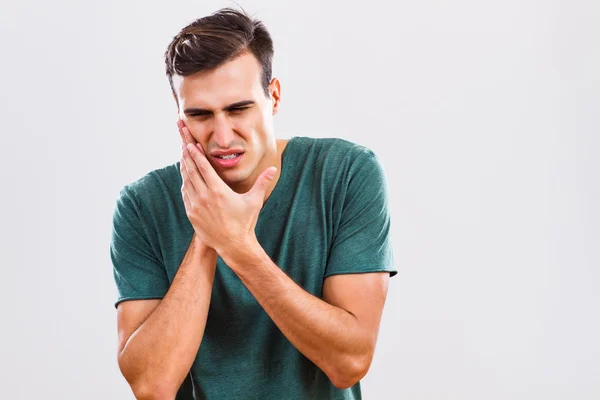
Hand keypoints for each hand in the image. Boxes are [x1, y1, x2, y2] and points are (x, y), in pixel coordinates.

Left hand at [177, 120, 276, 255]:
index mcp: (218, 191)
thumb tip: (273, 169)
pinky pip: (186, 195)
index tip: (191, 144)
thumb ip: (262, 183)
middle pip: (192, 172)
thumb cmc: (245, 222)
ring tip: (183, 158)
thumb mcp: (254, 201)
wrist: (233, 245)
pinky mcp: (192, 215)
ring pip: (186, 183)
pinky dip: (185, 185)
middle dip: (187, 157)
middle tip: (183, 144)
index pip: (204, 167)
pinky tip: (185, 179)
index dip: (196, 154)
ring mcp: (196, 206)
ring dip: (184, 169)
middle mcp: (204, 197)